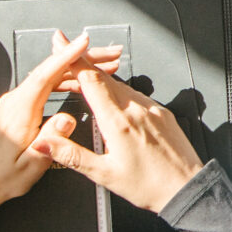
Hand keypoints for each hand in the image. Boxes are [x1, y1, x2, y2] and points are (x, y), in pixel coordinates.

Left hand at [0, 30, 124, 224]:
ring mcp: (16, 101)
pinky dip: (66, 79)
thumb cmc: (1, 177)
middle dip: (82, 58)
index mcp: (18, 112)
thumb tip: (67, 120)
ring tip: (104, 67)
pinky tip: (80, 82)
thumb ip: (50, 141)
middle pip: (51, 70)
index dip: (65, 56)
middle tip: (110, 56)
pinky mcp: (19, 106)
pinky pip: (45, 85)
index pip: (44, 75)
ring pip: (51, 76)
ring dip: (77, 69)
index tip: (83, 43)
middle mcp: (15, 101)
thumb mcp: (30, 166)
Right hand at [33, 68, 206, 213]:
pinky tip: (115, 103)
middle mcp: (136, 109)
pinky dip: (120, 93)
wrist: (187, 189)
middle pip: (104, 78)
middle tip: (67, 59)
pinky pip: (137, 95)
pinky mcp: (163, 113)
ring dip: (102, 81)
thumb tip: (44, 143)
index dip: (73, 60)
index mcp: (119, 122)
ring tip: (86, 84)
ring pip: (121, 86)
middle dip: (83, 67)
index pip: (91, 80)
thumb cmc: (149, 186)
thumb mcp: (103, 174)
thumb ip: (71, 155)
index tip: (61, 42)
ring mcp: (152, 109)